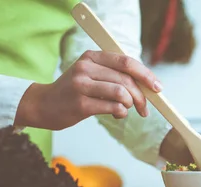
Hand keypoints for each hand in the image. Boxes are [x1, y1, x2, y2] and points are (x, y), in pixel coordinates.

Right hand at [16, 50, 162, 129]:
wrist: (43, 105)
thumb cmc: (73, 92)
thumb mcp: (90, 75)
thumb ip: (113, 76)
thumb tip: (144, 86)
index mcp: (91, 57)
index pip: (126, 62)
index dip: (145, 75)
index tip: (157, 87)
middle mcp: (86, 68)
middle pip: (126, 80)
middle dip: (141, 96)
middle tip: (145, 109)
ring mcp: (82, 86)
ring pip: (121, 93)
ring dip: (130, 105)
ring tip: (127, 110)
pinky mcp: (81, 105)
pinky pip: (112, 107)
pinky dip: (121, 112)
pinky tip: (118, 114)